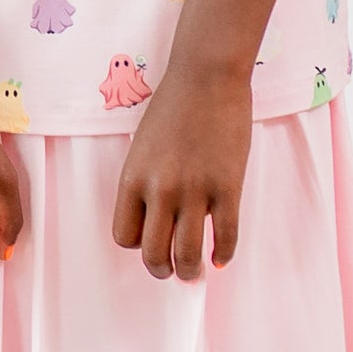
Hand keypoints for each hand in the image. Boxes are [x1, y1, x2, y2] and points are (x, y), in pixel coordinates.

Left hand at [111, 69, 248, 280]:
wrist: (206, 79)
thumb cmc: (172, 108)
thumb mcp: (143, 147)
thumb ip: (146, 182)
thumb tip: (158, 219)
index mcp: (133, 179)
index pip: (124, 236)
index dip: (137, 245)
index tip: (150, 242)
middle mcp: (160, 190)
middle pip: (154, 253)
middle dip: (162, 269)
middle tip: (171, 272)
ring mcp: (195, 191)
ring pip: (188, 254)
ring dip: (190, 271)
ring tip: (194, 272)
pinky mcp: (228, 188)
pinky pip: (225, 236)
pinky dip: (223, 254)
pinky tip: (221, 258)